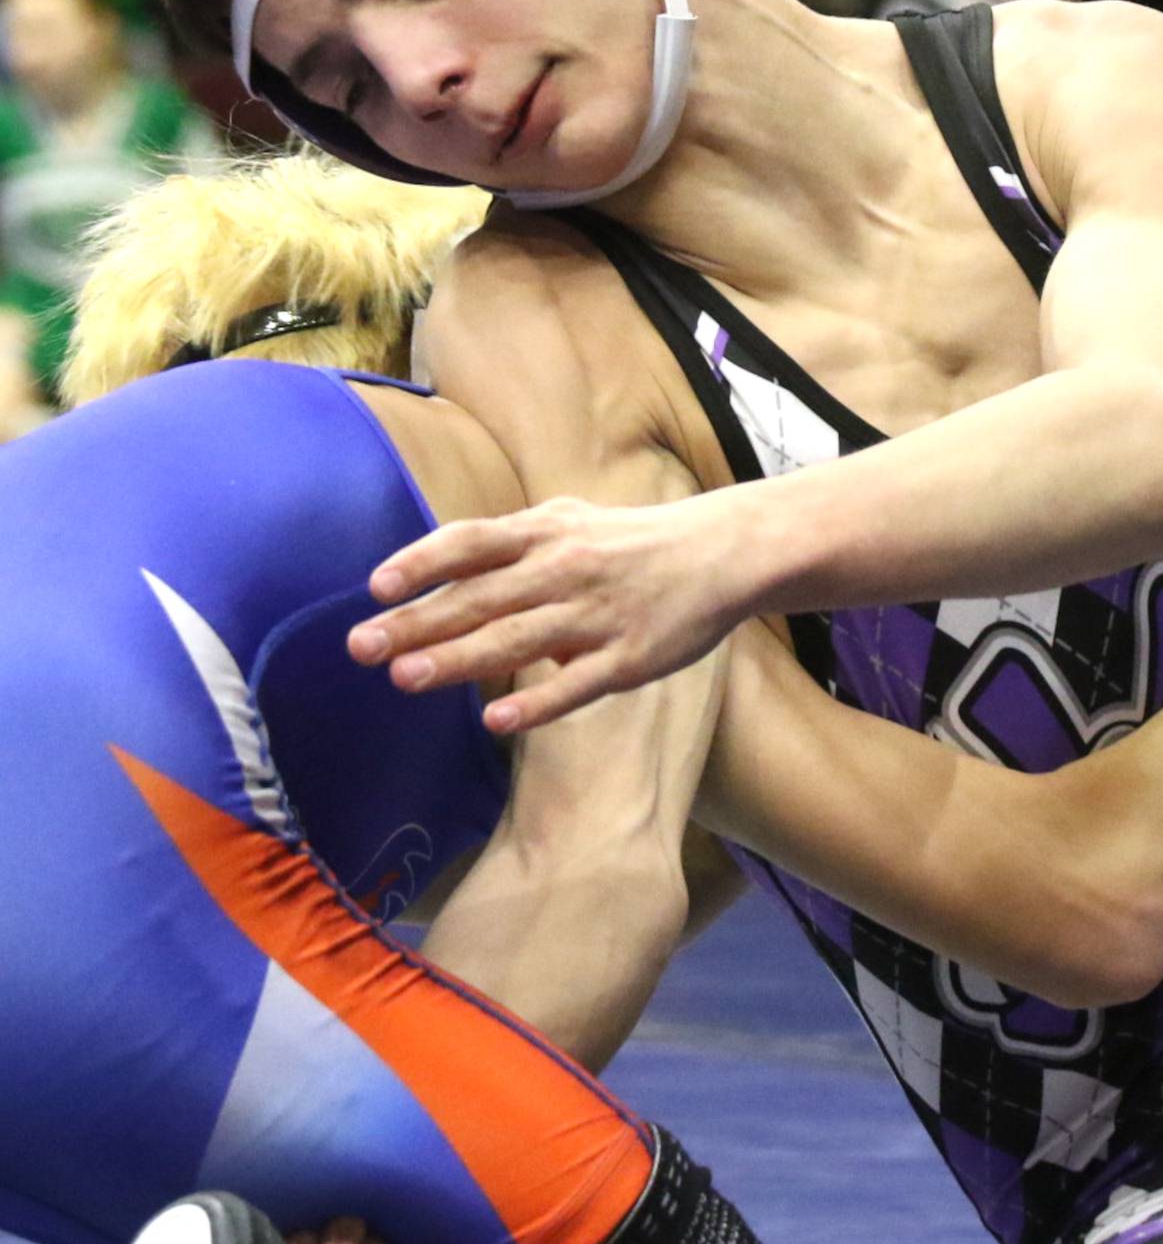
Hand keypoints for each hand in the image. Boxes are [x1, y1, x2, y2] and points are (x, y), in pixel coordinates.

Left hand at [348, 494, 749, 732]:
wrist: (720, 554)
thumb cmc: (631, 542)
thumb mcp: (569, 522)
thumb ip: (510, 546)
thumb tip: (444, 568)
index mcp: (546, 532)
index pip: (471, 542)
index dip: (422, 562)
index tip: (376, 587)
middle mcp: (565, 569)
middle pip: (481, 597)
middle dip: (418, 622)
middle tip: (362, 647)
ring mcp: (598, 615)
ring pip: (518, 640)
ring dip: (458, 659)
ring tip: (405, 679)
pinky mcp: (630, 658)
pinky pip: (577, 684)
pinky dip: (537, 702)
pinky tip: (497, 721)